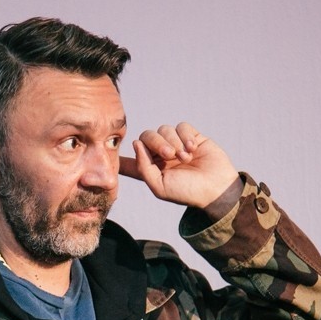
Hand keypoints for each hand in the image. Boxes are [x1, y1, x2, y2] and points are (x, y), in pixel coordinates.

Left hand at [119, 122, 240, 210]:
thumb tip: (135, 144)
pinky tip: (193, 150)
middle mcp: (161, 155)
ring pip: (164, 129)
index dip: (120, 155)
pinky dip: (186, 137)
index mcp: (150, 169)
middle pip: (148, 136)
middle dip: (157, 143)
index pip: (131, 159)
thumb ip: (143, 167)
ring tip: (185, 157)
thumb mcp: (159, 186)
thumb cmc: (187, 192)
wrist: (215, 189)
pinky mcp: (192, 137)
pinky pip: (181, 126)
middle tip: (170, 156)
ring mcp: (177, 144)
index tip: (105, 148)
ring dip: (174, 142)